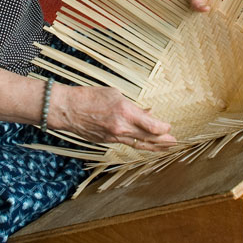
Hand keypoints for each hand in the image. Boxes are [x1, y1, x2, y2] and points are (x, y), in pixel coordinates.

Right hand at [49, 84, 176, 150]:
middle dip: (163, 141)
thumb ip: (132, 106)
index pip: (151, 125)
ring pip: (138, 144)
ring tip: (166, 148)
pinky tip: (144, 143)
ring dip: (154, 146)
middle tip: (175, 142)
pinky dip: (137, 143)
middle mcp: (121, 127)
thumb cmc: (89, 96)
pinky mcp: (106, 142)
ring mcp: (113, 137)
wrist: (67, 109)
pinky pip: (126, 143)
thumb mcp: (114, 94)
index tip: (168, 126)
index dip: (163, 128)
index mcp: (125, 112)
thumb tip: (147, 111)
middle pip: (148, 138)